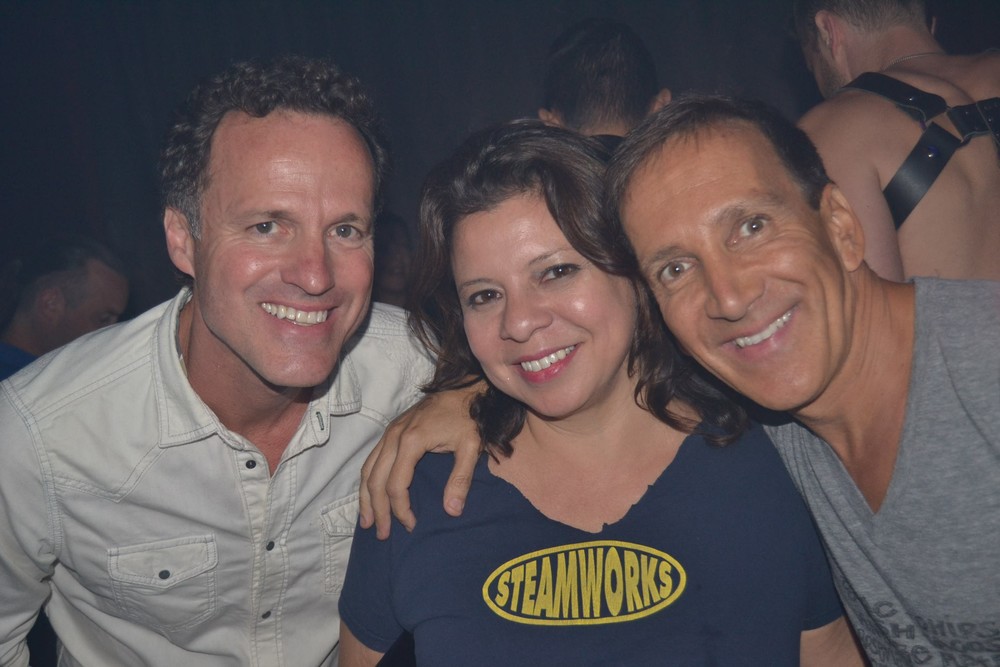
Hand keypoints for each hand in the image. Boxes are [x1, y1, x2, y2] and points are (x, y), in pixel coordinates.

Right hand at [359, 383, 483, 538]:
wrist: (464, 389)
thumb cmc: (468, 418)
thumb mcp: (471, 447)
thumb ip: (461, 479)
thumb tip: (452, 511)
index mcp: (411, 441)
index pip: (396, 485)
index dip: (401, 510)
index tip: (411, 525)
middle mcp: (394, 436)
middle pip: (376, 480)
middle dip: (378, 510)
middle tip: (383, 534)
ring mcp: (389, 432)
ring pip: (368, 469)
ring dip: (366, 498)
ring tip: (368, 522)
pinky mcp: (391, 431)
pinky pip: (372, 459)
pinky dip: (368, 480)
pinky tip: (370, 495)